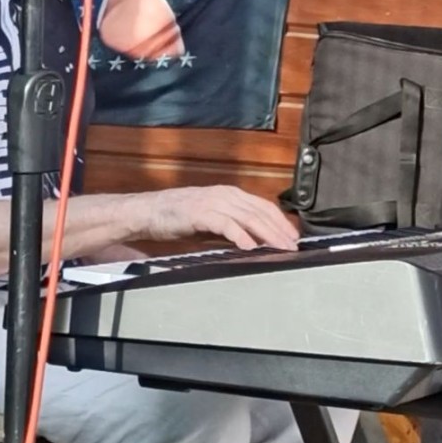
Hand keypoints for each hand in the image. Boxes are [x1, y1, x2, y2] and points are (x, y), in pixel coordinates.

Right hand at [134, 186, 298, 250]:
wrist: (148, 212)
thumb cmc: (179, 218)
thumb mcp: (212, 221)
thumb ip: (233, 226)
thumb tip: (257, 241)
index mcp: (230, 194)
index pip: (264, 206)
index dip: (281, 222)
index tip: (294, 237)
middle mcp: (225, 194)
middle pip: (260, 212)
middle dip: (279, 230)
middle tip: (293, 247)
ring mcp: (212, 202)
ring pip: (247, 217)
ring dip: (266, 234)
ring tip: (279, 248)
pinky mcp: (199, 213)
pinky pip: (225, 224)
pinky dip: (239, 235)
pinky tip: (249, 246)